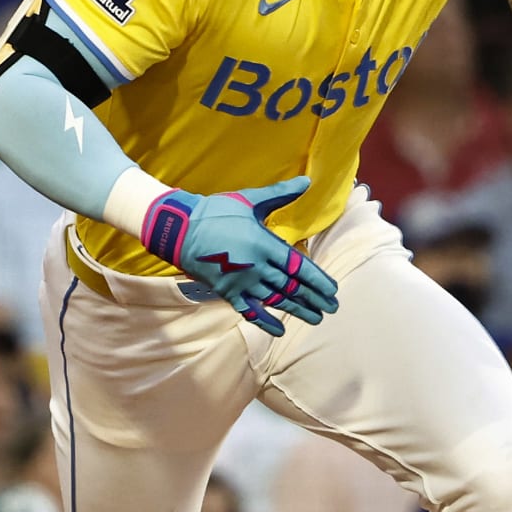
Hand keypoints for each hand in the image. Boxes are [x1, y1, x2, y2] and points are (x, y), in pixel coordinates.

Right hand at [140, 177, 339, 335]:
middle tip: (332, 308)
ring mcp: (241, 282)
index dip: (317, 280)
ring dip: (297, 310)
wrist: (179, 229)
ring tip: (315, 318)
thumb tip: (307, 180)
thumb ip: (280, 194)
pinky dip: (265, 322)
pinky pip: (249, 311)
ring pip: (275, 300)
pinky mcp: (227, 291)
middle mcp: (256, 267)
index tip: (332, 290)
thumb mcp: (249, 199)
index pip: (298, 266)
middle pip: (291, 287)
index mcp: (264, 244)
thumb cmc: (216, 211)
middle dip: (313, 298)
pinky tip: (280, 331)